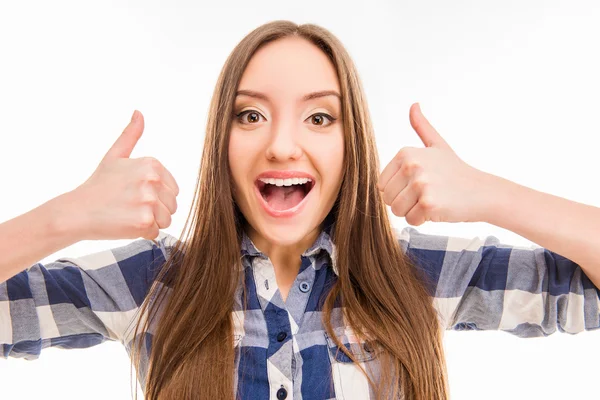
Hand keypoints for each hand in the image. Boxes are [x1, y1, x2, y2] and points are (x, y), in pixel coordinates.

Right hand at [69, 111, 179, 239]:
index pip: (173, 189)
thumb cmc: (98, 185)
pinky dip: (143, 233)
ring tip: (128, 214)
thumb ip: (131, 135)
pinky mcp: (144, 221)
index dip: (157, 196)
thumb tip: (139, 113)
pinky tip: (125, 224)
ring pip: (167, 219)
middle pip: (172, 205)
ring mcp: (149, 201)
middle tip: (130, 206)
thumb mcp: (115, 156)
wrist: (77, 211)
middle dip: (155, 210)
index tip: (135, 194)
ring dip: (150, 222)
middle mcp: (152, 180)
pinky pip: (156, 232)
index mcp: (151, 164)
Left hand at [378, 103, 493, 225]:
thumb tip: (414, 105)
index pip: (382, 185)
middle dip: (404, 202)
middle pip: (387, 198)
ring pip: (396, 211)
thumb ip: (421, 126)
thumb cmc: (456, 171)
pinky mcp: (428, 204)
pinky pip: (410, 220)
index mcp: (406, 153)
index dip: (398, 190)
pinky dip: (422, 220)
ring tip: (432, 201)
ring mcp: (420, 184)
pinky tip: (438, 209)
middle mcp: (411, 166)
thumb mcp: (437, 145)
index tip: (418, 184)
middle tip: (426, 194)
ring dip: (412, 212)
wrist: (482, 191)